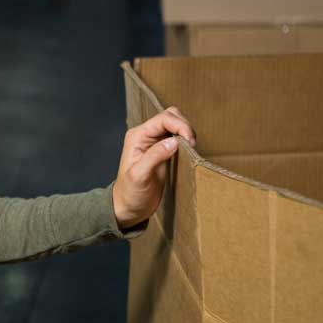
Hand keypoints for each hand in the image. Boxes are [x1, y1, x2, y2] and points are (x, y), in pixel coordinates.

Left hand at [112, 106, 195, 229]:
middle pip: (170, 116)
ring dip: (186, 131)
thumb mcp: (140, 176)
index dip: (180, 125)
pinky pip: (178, 136)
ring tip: (191, 148)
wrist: (129, 207)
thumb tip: (173, 141)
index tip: (191, 141)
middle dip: (185, 126)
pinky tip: (189, 151)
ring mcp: (154, 142)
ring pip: (175, 124)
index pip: (163, 119)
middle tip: (193, 144)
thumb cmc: (130, 193)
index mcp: (137, 136)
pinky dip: (186, 139)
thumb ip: (155, 157)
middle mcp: (145, 136)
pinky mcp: (163, 151)